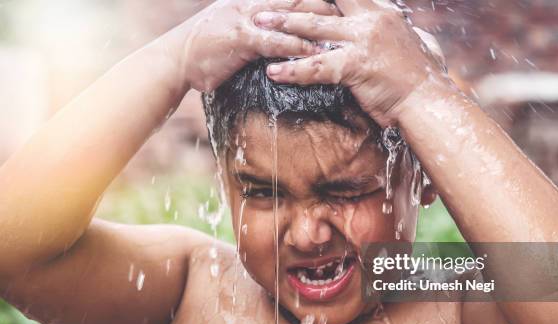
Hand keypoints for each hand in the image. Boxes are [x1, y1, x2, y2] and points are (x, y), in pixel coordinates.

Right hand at [169, 0, 339, 91]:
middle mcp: (253, 3)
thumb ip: (259, 29)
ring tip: (348, 31)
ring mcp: (247, 18)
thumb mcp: (235, 30)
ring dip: (321, 21)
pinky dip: (297, 46)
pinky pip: (275, 41)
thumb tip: (280, 33)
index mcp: (254, 0)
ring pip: (292, 14)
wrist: (174, 59)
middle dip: (328, 3)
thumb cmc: (205, 48)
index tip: (345, 3)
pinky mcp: (241, 39)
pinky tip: (317, 53)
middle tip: (357, 10)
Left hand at [254, 0, 445, 125]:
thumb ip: (401, 32)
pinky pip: (318, 66)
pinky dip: (294, 70)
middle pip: (324, 3)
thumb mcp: (417, 45)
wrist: (429, 100)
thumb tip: (403, 28)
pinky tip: (273, 72)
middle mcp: (371, 20)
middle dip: (294, 0)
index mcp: (383, 14)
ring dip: (284, 24)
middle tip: (268, 1)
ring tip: (259, 23)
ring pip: (314, 28)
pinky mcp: (357, 64)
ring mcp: (363, 40)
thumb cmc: (422, 79)